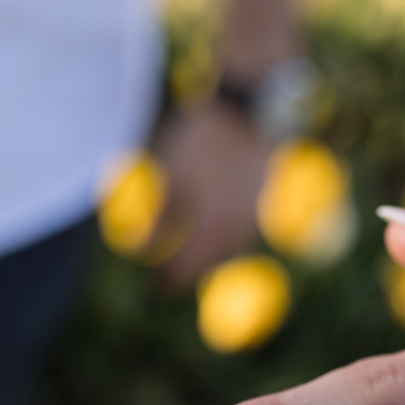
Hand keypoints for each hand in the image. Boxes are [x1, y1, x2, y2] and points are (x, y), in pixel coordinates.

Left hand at [153, 105, 267, 288]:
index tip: (152, 292)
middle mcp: (237, 233)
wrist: (253, 112)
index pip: (185, 271)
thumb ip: (160, 218)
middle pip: (208, 264)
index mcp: (212, 232)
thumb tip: (140, 249)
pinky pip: (238, 229)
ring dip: (206, 253)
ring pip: (225, 247)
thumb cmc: (205, 142)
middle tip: (167, 277)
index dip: (166, 283)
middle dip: (187, 271)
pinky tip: (212, 220)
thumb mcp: (173, 177)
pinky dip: (221, 233)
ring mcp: (254, 219)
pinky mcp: (263, 203)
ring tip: (187, 249)